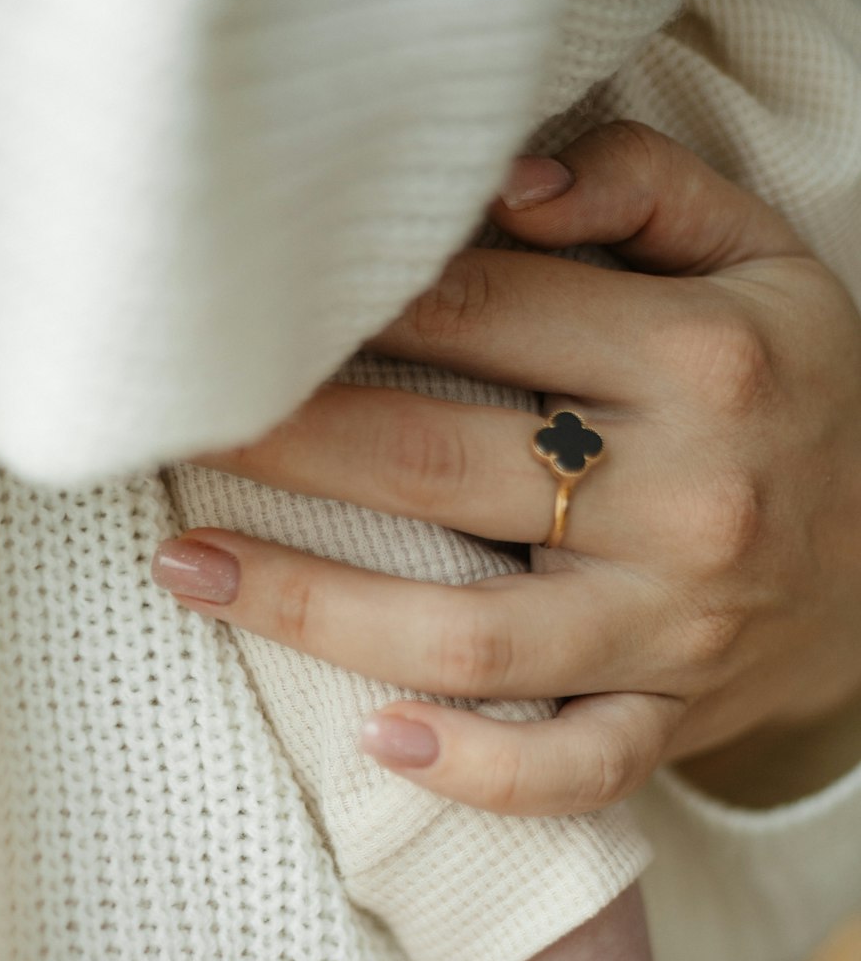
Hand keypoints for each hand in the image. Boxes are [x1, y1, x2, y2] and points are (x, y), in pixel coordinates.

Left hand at [153, 123, 860, 814]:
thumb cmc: (792, 389)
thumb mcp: (760, 255)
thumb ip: (644, 189)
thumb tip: (501, 188)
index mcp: (701, 361)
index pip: (478, 318)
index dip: (341, 314)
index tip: (239, 317)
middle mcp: (687, 498)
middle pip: (439, 466)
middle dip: (281, 443)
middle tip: (169, 425)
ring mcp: (676, 628)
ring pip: (473, 637)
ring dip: (312, 607)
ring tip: (187, 572)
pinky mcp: (673, 720)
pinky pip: (574, 771)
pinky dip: (475, 773)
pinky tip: (373, 743)